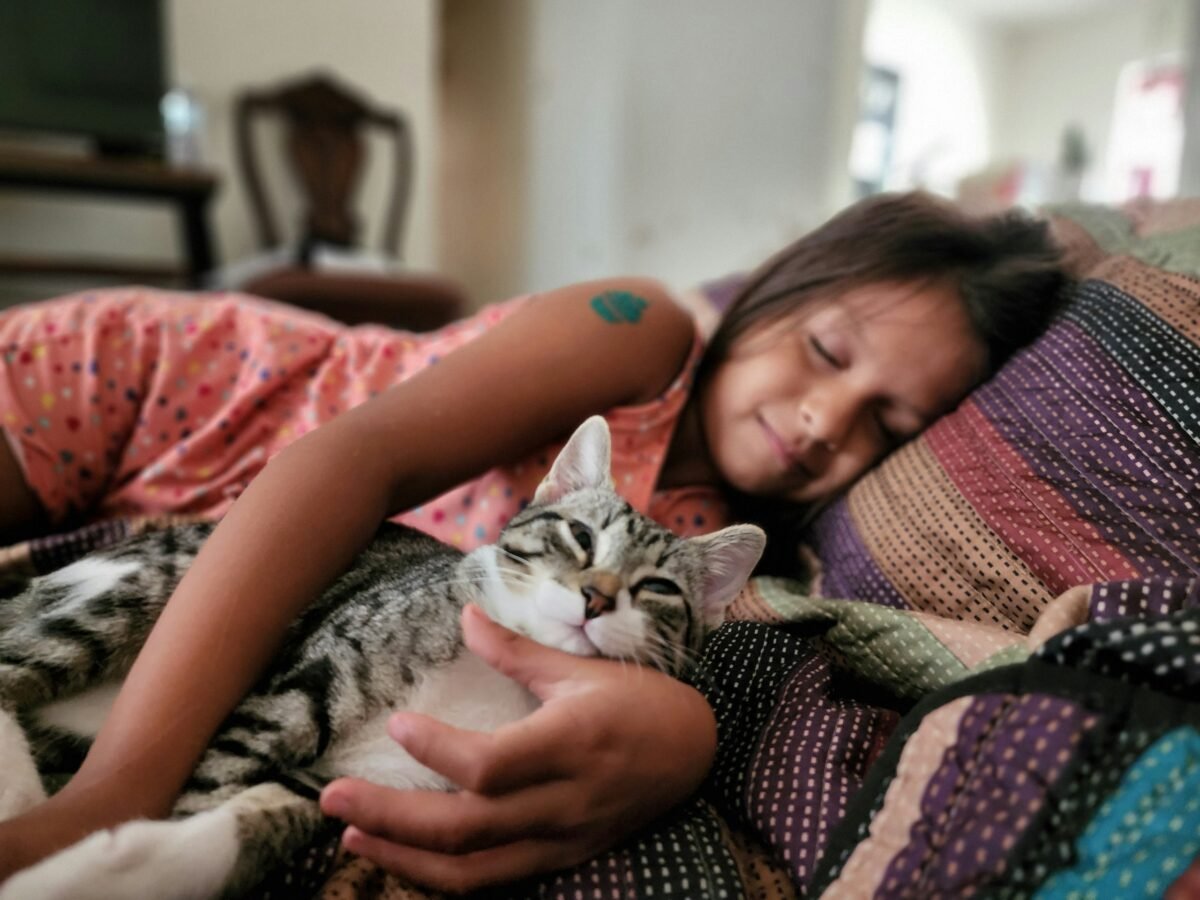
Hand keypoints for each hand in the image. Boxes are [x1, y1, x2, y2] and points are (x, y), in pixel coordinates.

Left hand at [319, 603, 717, 893]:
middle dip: (391, 817)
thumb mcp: (581, 668)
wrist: (695, 752)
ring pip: (472, 869)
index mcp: (570, 743)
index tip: (396, 724)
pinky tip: (404, 857)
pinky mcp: (560, 859)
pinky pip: (493, 880)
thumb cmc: (639, 700)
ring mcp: (561, 839)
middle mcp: (562, 801)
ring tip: (353, 834)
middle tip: (332, 797)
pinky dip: (442, 874)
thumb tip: (462, 616)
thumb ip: (515, 651)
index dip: (435, 750)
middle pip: (465, 827)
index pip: (488, 766)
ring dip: (404, 857)